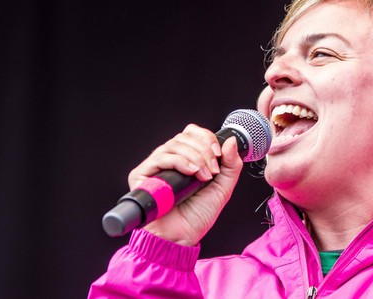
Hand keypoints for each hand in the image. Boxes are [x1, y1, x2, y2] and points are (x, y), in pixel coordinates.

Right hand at [128, 123, 244, 245]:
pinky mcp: (142, 175)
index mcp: (186, 159)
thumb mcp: (223, 187)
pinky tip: (192, 173)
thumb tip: (231, 141)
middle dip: (204, 150)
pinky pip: (161, 158)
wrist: (181, 238)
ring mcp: (155, 167)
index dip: (207, 138)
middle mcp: (169, 160)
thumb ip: (231, 164)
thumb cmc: (197, 216)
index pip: (192, 133)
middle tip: (212, 170)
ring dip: (195, 157)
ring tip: (204, 176)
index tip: (219, 154)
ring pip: (174, 145)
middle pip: (184, 136)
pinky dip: (181, 162)